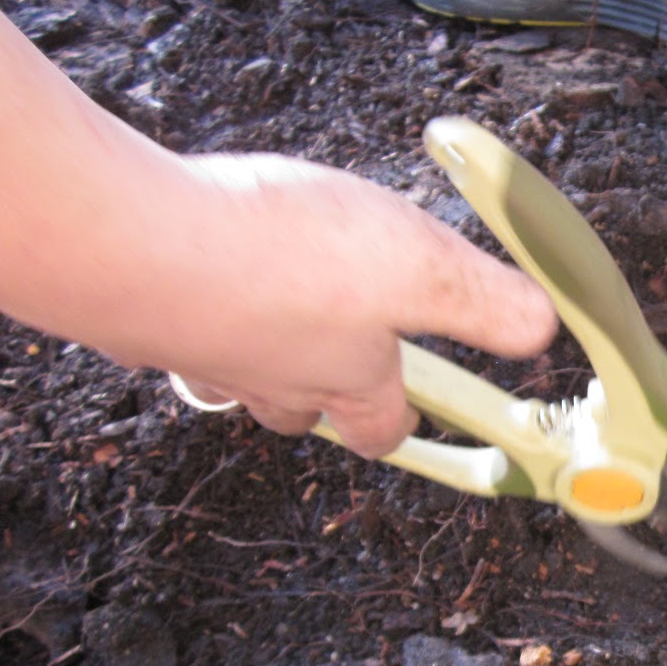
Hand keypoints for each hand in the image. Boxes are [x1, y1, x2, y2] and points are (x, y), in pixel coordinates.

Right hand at [106, 154, 557, 458]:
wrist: (125, 240)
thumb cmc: (277, 256)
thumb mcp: (419, 268)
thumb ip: (482, 303)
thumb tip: (541, 332)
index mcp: (345, 379)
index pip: (384, 425)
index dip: (404, 421)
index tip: (412, 412)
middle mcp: (271, 379)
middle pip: (302, 411)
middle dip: (325, 392)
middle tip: (337, 356)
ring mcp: (199, 352)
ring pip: (237, 373)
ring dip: (257, 350)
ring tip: (266, 311)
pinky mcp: (136, 314)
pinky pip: (173, 323)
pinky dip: (188, 306)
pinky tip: (186, 272)